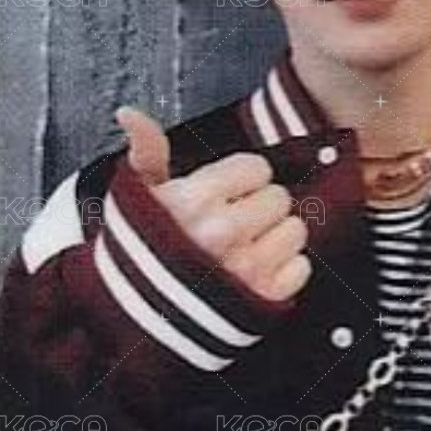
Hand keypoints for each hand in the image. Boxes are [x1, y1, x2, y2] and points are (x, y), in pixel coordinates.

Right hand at [115, 106, 311, 301]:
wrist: (133, 318)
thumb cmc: (141, 251)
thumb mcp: (140, 196)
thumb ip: (147, 150)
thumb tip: (129, 113)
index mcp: (195, 200)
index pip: (256, 168)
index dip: (241, 179)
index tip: (222, 195)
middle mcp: (223, 232)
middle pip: (279, 197)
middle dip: (259, 207)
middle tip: (233, 224)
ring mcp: (246, 269)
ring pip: (296, 230)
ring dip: (276, 238)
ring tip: (245, 248)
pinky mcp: (263, 300)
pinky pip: (301, 268)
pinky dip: (285, 271)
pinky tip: (255, 273)